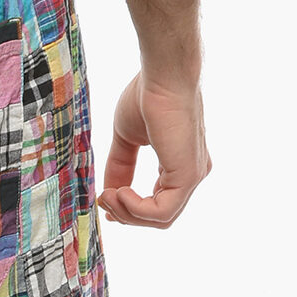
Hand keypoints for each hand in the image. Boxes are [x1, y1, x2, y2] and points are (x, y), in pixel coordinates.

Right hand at [97, 71, 211, 227]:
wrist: (162, 77)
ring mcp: (193, 177)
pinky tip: (119, 191)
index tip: (105, 200)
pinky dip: (136, 208)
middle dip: (126, 215)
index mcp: (181, 165)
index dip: (130, 209)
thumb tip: (108, 192)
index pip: (159, 203)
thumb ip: (121, 166)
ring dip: (128, 213)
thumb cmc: (146, 97)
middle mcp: (192, 173)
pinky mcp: (188, 177)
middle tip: (103, 199)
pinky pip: (161, 212)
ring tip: (108, 195)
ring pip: (160, 219)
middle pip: (159, 217)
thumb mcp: (127, 139)